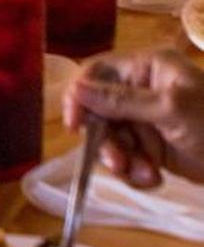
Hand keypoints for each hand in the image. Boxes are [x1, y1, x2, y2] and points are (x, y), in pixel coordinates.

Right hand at [63, 49, 203, 186]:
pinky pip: (128, 157)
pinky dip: (136, 171)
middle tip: (117, 164)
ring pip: (112, 137)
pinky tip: (154, 179)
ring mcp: (148, 119)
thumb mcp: (170, 109)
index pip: (98, 73)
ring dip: (122, 160)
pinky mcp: (154, 146)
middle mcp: (143, 89)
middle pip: (100, 110)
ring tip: (144, 175)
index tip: (75, 127)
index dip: (81, 96)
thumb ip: (121, 100)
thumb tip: (77, 89)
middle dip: (106, 139)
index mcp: (147, 67)